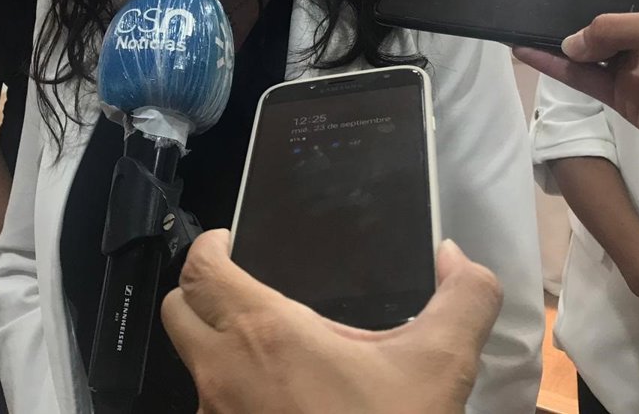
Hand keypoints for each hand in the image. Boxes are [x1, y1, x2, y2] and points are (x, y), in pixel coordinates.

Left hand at [161, 230, 502, 413]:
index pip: (199, 270)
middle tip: (240, 286)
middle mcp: (223, 374)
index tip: (227, 241)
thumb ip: (462, 299)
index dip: (207, 246)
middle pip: (177, 311)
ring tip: (270, 350)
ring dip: (217, 348)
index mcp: (263, 333)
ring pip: (193, 366)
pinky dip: (233, 394)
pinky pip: (212, 408)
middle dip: (201, 291)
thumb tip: (456, 256)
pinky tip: (279, 399)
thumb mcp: (440, 365)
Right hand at [514, 0, 638, 195]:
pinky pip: (586, 81)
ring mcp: (638, 70)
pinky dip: (557, 68)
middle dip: (577, 10)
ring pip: (591, 51)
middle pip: (608, 19)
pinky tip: (529, 53)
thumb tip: (568, 43)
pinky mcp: (627, 101)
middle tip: (540, 1)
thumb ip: (614, 29)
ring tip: (524, 25)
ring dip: (560, 40)